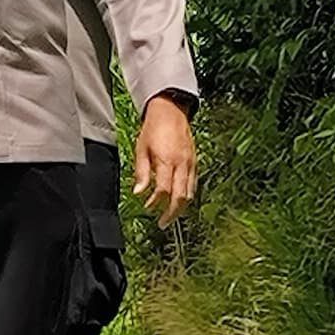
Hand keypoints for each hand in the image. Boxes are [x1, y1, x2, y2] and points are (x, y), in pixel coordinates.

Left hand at [132, 94, 198, 224]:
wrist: (170, 111)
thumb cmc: (153, 128)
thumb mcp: (141, 149)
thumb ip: (141, 172)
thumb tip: (139, 192)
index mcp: (167, 161)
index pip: (163, 190)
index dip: (155, 202)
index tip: (147, 206)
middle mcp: (181, 164)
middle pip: (180, 197)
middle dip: (172, 213)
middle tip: (163, 223)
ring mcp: (190, 163)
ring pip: (189, 193)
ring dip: (180, 208)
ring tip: (170, 216)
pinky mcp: (195, 162)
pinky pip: (193, 184)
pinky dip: (187, 195)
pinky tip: (179, 200)